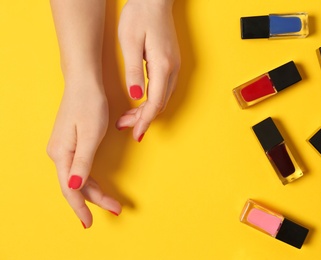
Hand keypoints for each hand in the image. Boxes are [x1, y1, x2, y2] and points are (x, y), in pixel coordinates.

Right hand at [47, 80, 121, 227]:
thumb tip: (73, 187)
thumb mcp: (90, 135)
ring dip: (94, 192)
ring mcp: (64, 149)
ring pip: (79, 179)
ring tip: (112, 202)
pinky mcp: (71, 144)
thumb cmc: (89, 105)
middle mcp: (59, 154)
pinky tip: (99, 186)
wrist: (84, 83)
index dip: (81, 208)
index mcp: (62, 154)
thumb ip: (82, 163)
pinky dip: (90, 180)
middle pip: (75, 186)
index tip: (90, 223)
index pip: (70, 190)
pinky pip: (80, 169)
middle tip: (115, 209)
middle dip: (94, 201)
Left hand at [116, 0, 180, 140]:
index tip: (135, 134)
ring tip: (128, 118)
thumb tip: (135, 96)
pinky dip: (152, 101)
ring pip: (163, 98)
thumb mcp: (130, 41)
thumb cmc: (140, 15)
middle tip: (124, 125)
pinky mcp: (171, 64)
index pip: (155, 103)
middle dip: (143, 119)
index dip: (145, 121)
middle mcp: (173, 69)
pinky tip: (140, 103)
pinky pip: (163, 90)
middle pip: (160, 104)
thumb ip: (134, 70)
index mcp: (163, 65)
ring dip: (147, 111)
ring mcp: (174, 67)